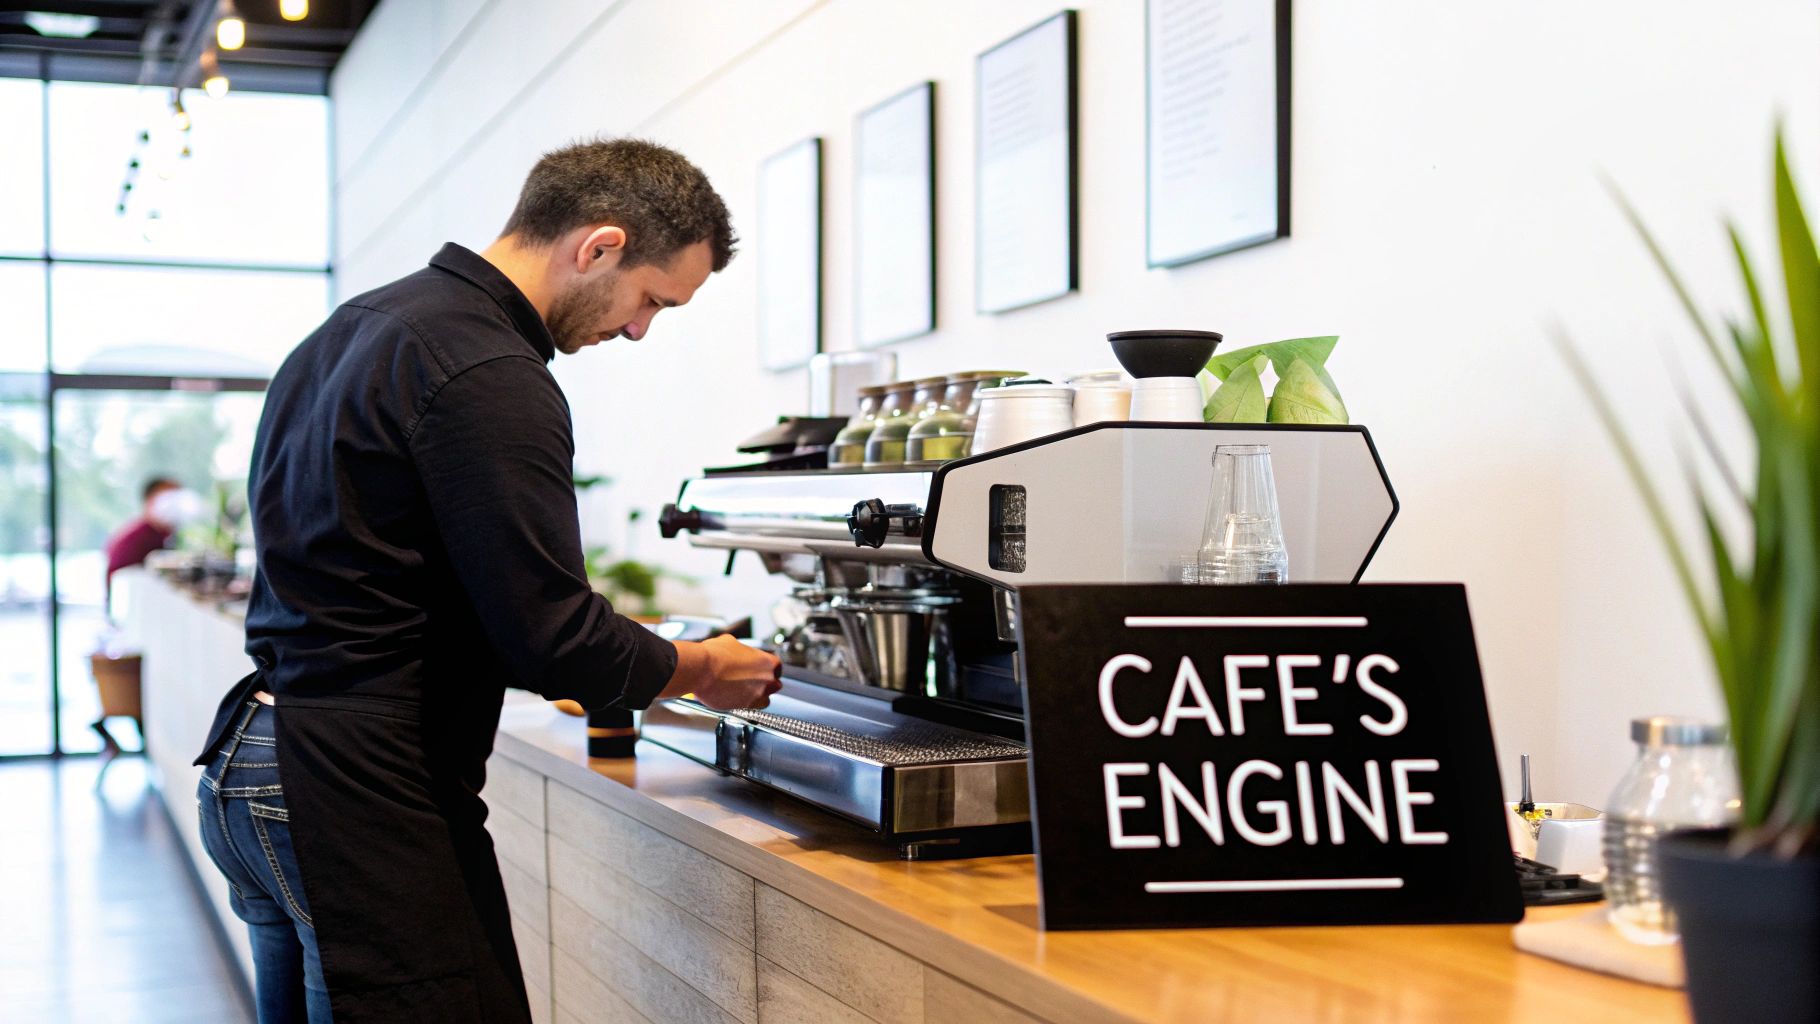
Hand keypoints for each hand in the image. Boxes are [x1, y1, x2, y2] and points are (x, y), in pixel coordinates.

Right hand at [662, 635, 781, 709]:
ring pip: (766, 700)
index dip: (767, 668)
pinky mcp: (744, 706)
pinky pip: (750, 708)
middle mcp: (766, 680)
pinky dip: (745, 704)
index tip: (760, 669)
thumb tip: (737, 651)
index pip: (777, 667)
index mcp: (767, 662)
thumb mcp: (731, 642)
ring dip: (758, 696)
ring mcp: (757, 694)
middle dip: (765, 683)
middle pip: (775, 684)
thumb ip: (741, 650)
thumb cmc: (714, 655)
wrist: (702, 670)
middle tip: (752, 679)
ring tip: (745, 691)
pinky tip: (735, 697)